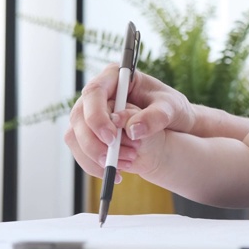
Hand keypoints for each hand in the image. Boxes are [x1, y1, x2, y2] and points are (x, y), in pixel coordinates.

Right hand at [64, 63, 194, 181]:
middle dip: (92, 141)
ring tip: (120, 167)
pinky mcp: (90, 131)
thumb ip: (155, 116)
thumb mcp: (171, 108)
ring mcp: (90, 112)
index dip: (97, 116)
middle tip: (111, 159)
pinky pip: (81, 149)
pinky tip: (115, 172)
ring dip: (92, 155)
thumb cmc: (172, 108)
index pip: (94, 92)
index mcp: (115, 76)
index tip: (111, 137)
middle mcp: (98, 93)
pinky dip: (94, 164)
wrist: (172, 123)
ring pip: (76, 134)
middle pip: (79, 115)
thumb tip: (132, 130)